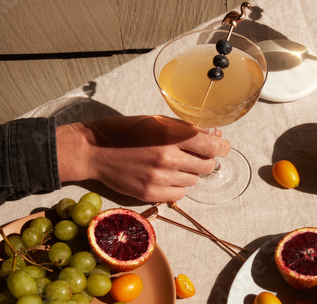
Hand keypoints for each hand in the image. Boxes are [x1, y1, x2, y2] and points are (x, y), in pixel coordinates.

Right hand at [56, 115, 230, 201]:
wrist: (95, 150)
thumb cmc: (127, 131)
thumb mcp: (158, 121)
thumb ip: (187, 129)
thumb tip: (214, 136)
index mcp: (171, 136)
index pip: (212, 146)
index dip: (222, 147)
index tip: (222, 147)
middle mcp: (167, 158)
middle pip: (207, 166)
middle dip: (205, 160)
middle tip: (193, 155)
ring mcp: (159, 178)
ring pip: (193, 181)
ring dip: (188, 174)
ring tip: (171, 165)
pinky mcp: (149, 194)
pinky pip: (179, 195)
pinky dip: (176, 187)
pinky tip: (164, 177)